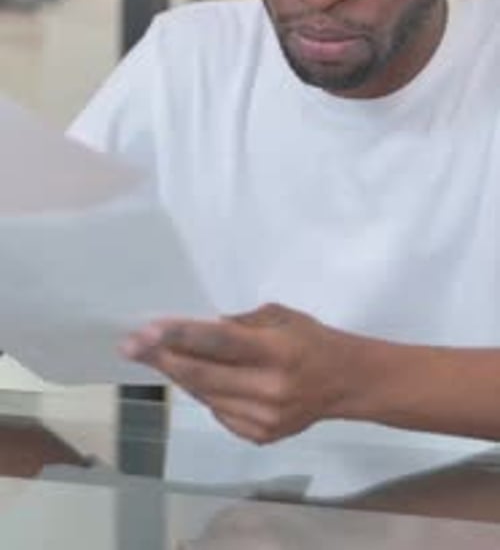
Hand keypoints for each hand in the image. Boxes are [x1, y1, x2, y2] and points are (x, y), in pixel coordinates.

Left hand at [122, 303, 362, 443]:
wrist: (345, 383)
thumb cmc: (311, 338)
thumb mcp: (279, 316)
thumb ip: (238, 324)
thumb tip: (192, 330)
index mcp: (277, 351)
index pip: (219, 343)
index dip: (179, 337)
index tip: (145, 332)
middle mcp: (269, 389)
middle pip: (202, 374)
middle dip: (162, 358)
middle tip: (130, 345)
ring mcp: (263, 419)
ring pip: (205, 395)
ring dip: (179, 374)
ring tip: (156, 355)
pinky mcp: (259, 436)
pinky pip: (217, 411)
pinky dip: (204, 391)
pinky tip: (198, 376)